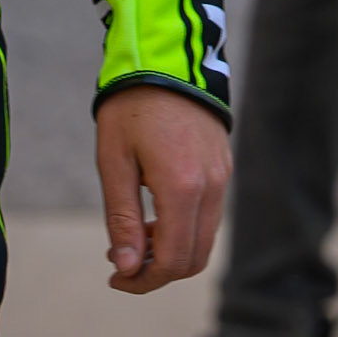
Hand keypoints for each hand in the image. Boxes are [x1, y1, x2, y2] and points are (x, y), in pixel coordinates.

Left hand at [95, 87, 230, 294]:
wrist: (165, 55)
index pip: (173, 260)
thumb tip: (128, 269)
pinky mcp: (223, 167)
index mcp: (182, 186)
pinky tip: (154, 215)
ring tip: (134, 237)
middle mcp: (212, 188)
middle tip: (122, 262)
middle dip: (158, 271)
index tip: (115, 276)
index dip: (144, 280)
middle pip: (194, 258)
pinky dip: (184, 228)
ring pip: (204, 239)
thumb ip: (122, 218)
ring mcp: (222, 178)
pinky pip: (209, 215)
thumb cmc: (130, 104)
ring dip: (172, 251)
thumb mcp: (114, 159)